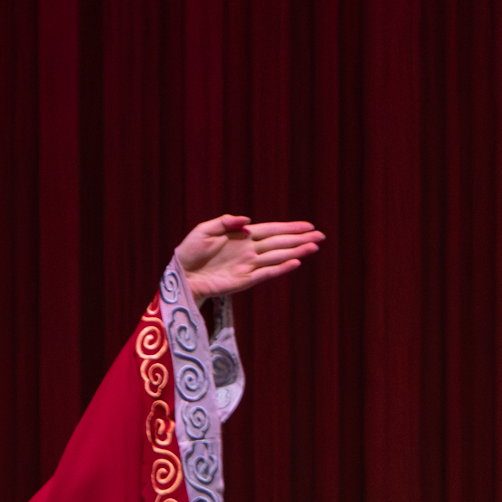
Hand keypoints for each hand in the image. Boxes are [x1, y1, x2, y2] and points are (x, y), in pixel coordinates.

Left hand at [173, 215, 324, 305]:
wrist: (180, 275)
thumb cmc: (190, 250)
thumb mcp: (205, 229)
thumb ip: (226, 221)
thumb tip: (248, 220)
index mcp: (242, 235)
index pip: (272, 229)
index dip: (290, 227)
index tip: (308, 225)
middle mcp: (250, 250)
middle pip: (280, 243)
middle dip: (301, 239)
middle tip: (321, 236)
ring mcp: (248, 266)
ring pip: (278, 257)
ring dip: (296, 252)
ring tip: (314, 247)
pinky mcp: (244, 281)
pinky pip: (266, 273)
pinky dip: (281, 269)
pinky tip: (295, 263)